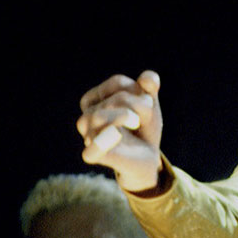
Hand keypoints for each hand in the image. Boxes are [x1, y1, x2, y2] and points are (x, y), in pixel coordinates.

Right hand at [77, 70, 163, 191]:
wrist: (146, 159)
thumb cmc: (143, 129)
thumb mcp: (149, 107)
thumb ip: (149, 89)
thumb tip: (148, 78)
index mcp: (97, 100)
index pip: (117, 83)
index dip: (137, 90)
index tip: (147, 103)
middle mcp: (88, 117)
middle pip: (114, 99)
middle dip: (138, 105)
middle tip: (146, 118)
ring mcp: (90, 136)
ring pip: (98, 116)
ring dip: (125, 116)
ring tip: (136, 123)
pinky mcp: (95, 156)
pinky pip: (90, 150)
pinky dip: (101, 143)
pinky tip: (117, 135)